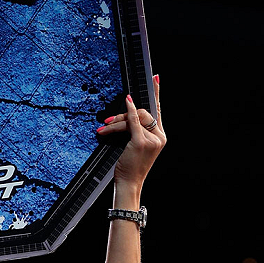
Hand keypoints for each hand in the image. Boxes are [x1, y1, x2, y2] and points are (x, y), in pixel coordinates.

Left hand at [96, 75, 164, 190]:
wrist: (129, 184)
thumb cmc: (129, 167)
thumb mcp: (135, 147)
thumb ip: (136, 130)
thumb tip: (127, 114)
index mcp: (160, 137)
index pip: (158, 110)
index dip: (156, 93)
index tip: (155, 78)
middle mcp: (159, 137)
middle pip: (143, 112)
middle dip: (123, 115)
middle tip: (108, 122)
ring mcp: (152, 140)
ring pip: (135, 118)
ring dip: (116, 122)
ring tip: (103, 129)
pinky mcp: (141, 142)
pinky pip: (133, 121)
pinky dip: (127, 112)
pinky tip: (125, 104)